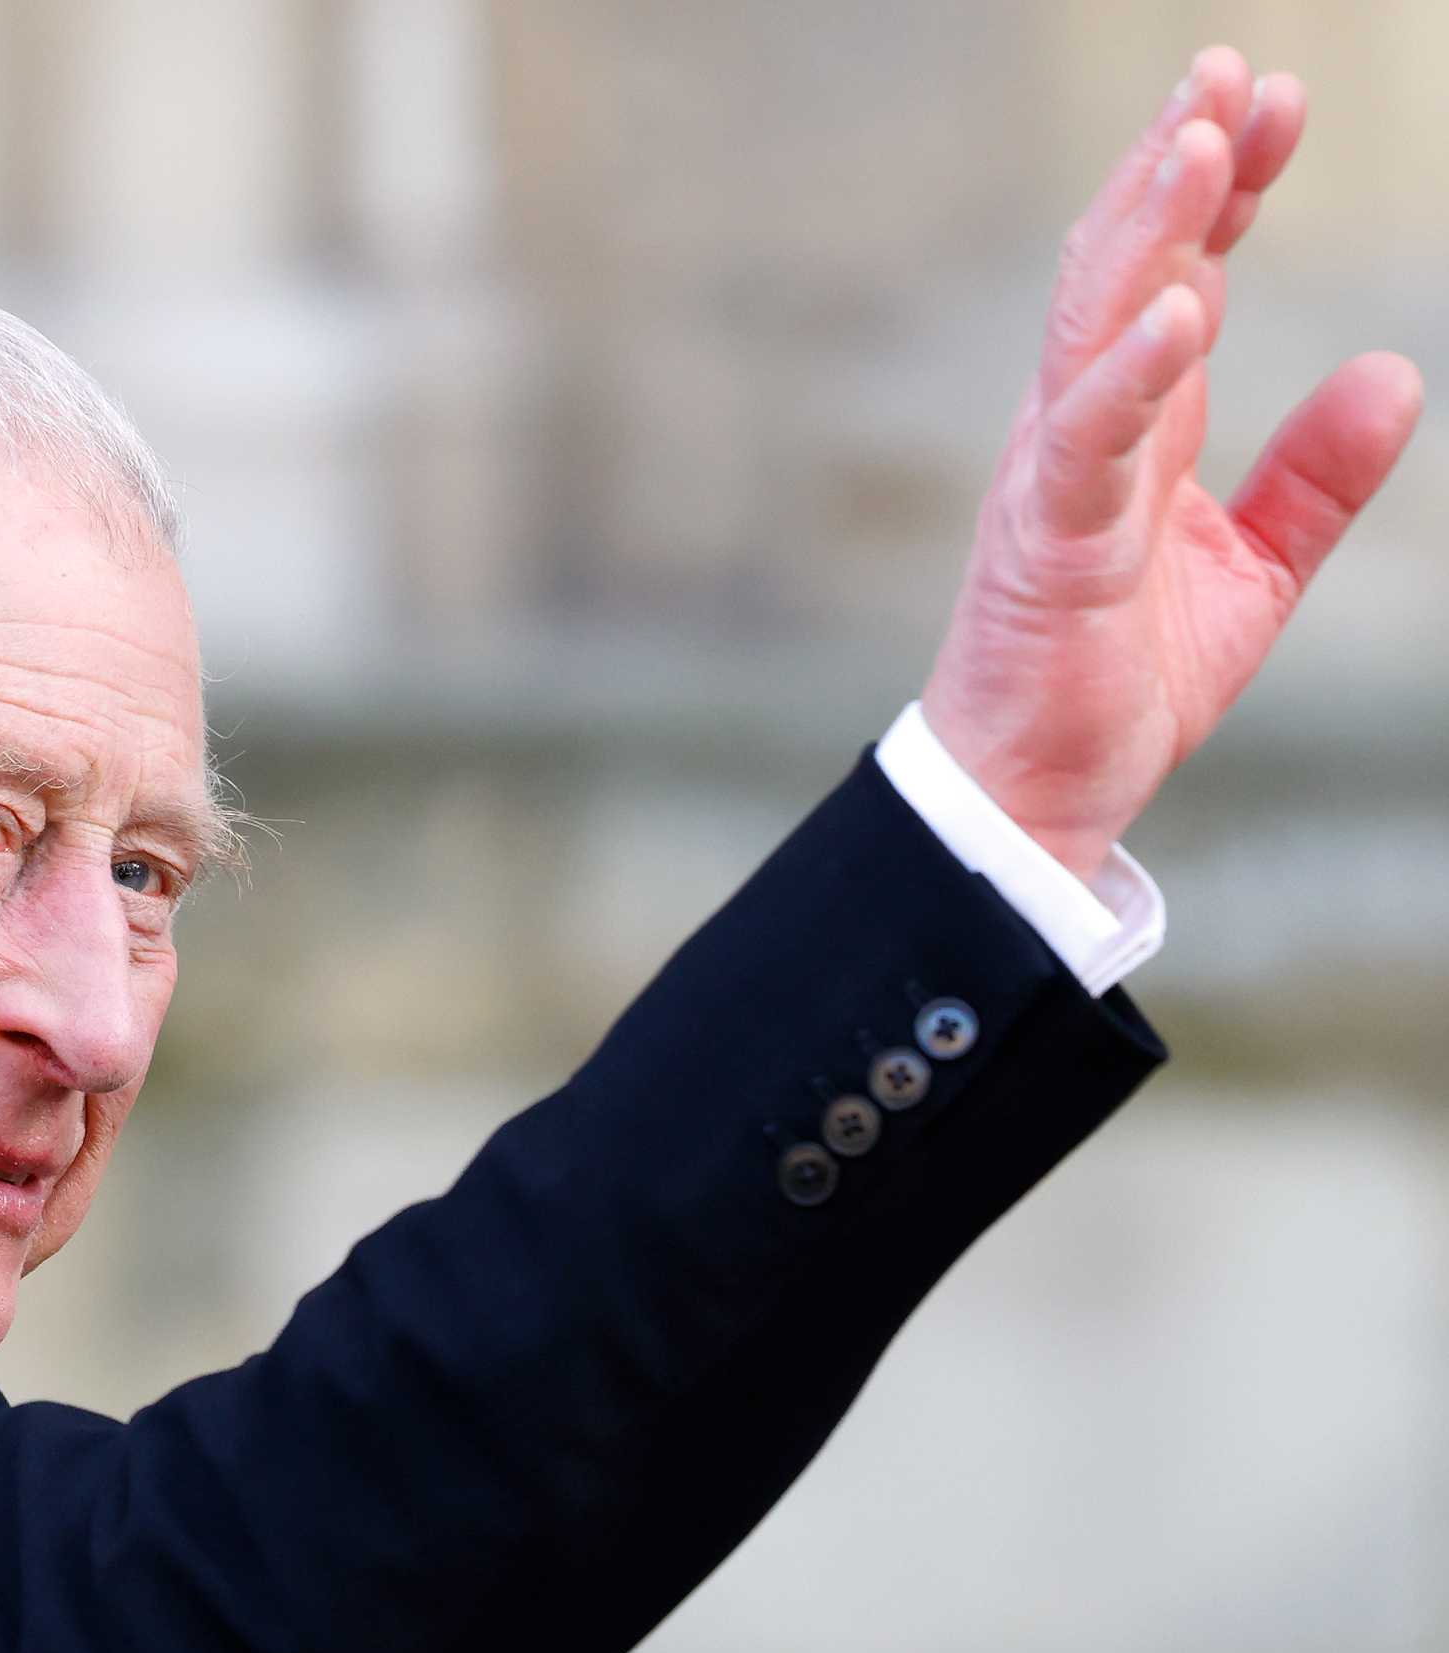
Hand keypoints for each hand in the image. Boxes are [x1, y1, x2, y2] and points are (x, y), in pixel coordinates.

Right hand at [922, 49, 1422, 877]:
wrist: (1039, 798)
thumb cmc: (1114, 686)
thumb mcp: (1251, 574)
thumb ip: (1315, 480)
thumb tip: (1394, 375)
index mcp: (1131, 428)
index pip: (1175, 275)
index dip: (1223, 188)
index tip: (1275, 101)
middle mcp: (1082, 430)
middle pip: (1123, 267)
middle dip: (1175, 166)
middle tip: (1227, 69)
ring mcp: (1057, 478)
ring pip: (1093, 325)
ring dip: (1147, 229)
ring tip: (1199, 139)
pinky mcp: (1049, 542)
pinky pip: (1090, 440)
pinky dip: (1134, 371)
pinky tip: (1185, 307)